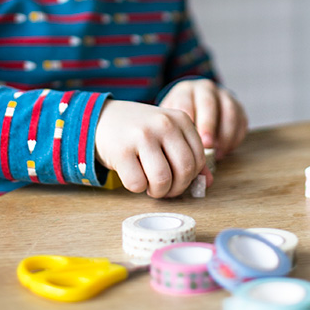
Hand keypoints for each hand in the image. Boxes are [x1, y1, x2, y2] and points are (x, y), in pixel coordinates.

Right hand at [95, 100, 209, 197]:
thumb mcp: (168, 134)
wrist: (102, 118)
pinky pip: (137, 184)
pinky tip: (133, 176)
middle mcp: (164, 124)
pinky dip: (137, 188)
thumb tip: (207, 182)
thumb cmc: (140, 131)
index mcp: (181, 119)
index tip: (177, 179)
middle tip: (165, 188)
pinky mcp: (122, 150)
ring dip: (157, 191)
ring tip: (150, 185)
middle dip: (176, 188)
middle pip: (184, 170)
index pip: (199, 159)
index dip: (190, 178)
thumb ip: (188, 154)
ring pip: (162, 180)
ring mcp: (142, 136)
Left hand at [159, 79, 247, 159]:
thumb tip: (178, 152)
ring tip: (217, 153)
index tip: (186, 136)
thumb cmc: (180, 118)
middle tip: (206, 145)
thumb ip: (174, 131)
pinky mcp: (238, 108)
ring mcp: (224, 97)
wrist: (196, 105)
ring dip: (225, 134)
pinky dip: (235, 137)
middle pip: (208, 104)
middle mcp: (205, 90)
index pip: (185, 101)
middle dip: (208, 126)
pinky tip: (225, 150)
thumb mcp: (172, 119)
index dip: (186, 119)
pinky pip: (241, 121)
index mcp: (185, 91)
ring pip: (229, 111)